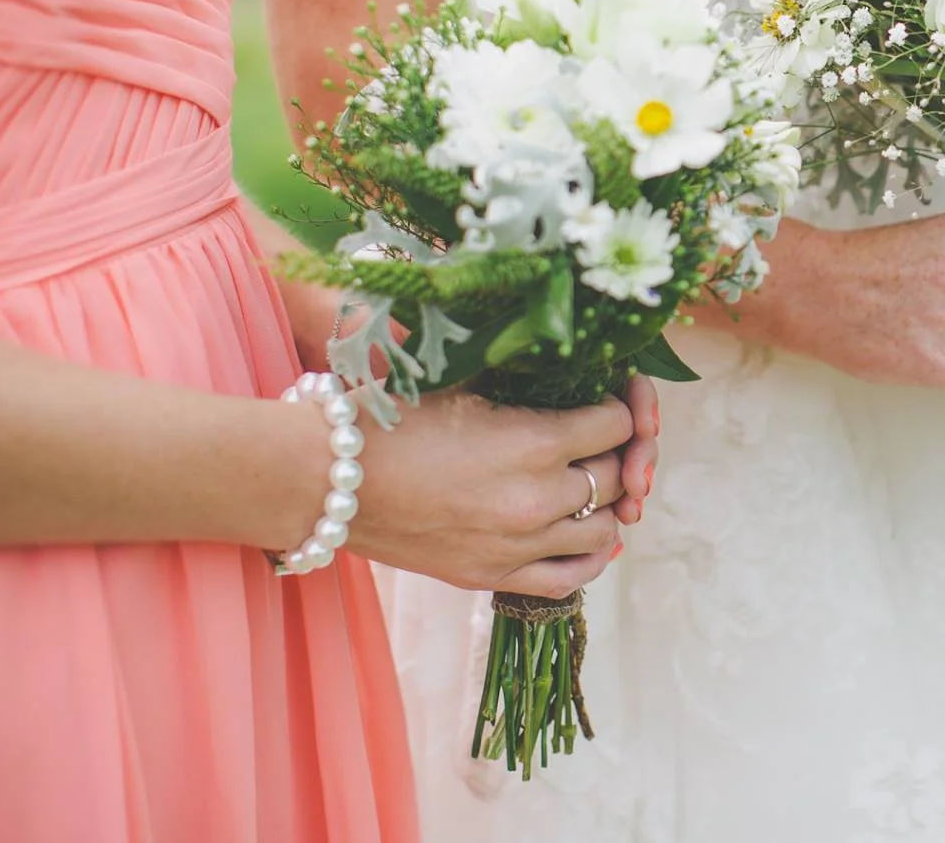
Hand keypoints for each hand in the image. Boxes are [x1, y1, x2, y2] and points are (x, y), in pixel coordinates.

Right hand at [348, 377, 658, 599]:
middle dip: (612, 452)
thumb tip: (571, 365)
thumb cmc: (388, 416)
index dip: (615, 405)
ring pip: (603, 528)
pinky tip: (589, 536)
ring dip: (603, 503)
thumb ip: (525, 379)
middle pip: (615, 475)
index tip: (601, 400)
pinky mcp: (492, 577)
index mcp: (533, 440)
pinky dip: (590, 558)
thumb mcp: (465, 380)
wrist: (326, 479)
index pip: (618, 423)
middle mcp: (537, 497)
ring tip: (586, 483)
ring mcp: (517, 545)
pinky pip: (570, 579)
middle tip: (594, 440)